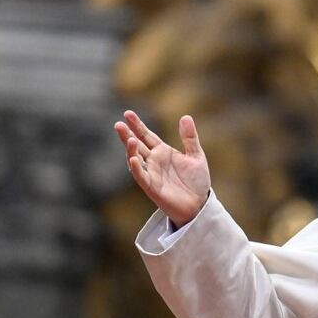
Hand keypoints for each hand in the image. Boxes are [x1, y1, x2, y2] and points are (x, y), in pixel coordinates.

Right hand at [114, 110, 210, 226]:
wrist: (199, 204)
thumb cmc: (196, 181)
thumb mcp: (196, 156)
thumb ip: (190, 137)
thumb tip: (185, 116)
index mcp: (163, 152)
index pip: (147, 136)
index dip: (138, 125)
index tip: (128, 113)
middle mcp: (154, 162)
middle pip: (137, 146)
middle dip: (127, 135)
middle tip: (118, 124)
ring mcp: (151, 174)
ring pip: (135, 160)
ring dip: (130, 150)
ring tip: (129, 139)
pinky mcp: (152, 187)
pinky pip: (141, 177)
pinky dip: (136, 168)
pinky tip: (133, 158)